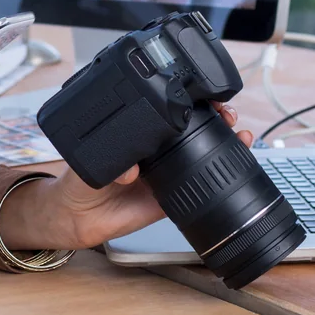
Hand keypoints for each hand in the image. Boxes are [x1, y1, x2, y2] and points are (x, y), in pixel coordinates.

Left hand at [0, 102, 254, 251]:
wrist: (76, 219)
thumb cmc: (76, 182)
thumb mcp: (89, 163)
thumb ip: (107, 163)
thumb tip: (130, 169)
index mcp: (136, 133)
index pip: (167, 111)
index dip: (189, 101)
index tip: (205, 95)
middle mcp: (155, 149)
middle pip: (193, 126)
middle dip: (215, 114)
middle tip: (225, 111)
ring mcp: (165, 171)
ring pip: (203, 151)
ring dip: (226, 139)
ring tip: (239, 131)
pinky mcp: (171, 196)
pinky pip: (199, 184)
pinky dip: (222, 172)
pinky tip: (237, 156)